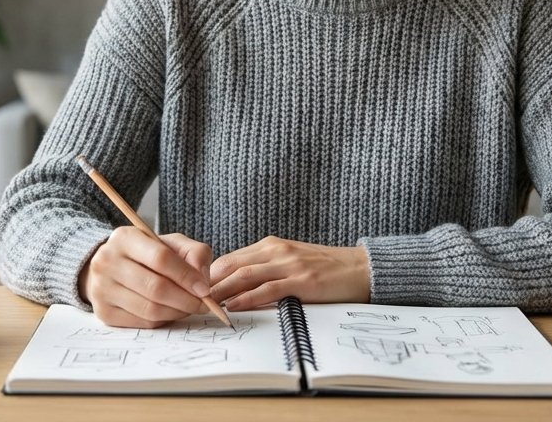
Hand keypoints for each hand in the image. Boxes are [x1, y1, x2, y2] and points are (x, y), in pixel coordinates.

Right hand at [78, 227, 214, 327]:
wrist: (114, 267)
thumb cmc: (148, 255)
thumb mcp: (172, 244)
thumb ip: (194, 253)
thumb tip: (202, 280)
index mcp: (124, 238)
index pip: (161, 258)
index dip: (186, 276)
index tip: (205, 289)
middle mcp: (106, 261)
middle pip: (155, 287)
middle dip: (186, 300)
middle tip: (202, 305)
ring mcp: (101, 288)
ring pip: (150, 309)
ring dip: (177, 312)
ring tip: (188, 308)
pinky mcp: (103, 312)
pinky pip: (142, 322)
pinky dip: (162, 320)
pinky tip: (169, 312)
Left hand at [209, 236, 369, 310]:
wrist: (361, 268)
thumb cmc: (325, 269)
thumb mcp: (290, 262)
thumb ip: (265, 270)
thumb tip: (235, 288)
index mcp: (270, 246)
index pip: (229, 259)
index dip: (208, 275)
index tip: (193, 291)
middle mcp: (276, 251)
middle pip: (231, 265)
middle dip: (208, 283)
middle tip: (190, 301)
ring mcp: (289, 264)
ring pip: (244, 276)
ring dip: (221, 291)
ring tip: (204, 306)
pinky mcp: (302, 280)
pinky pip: (268, 289)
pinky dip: (247, 298)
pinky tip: (233, 307)